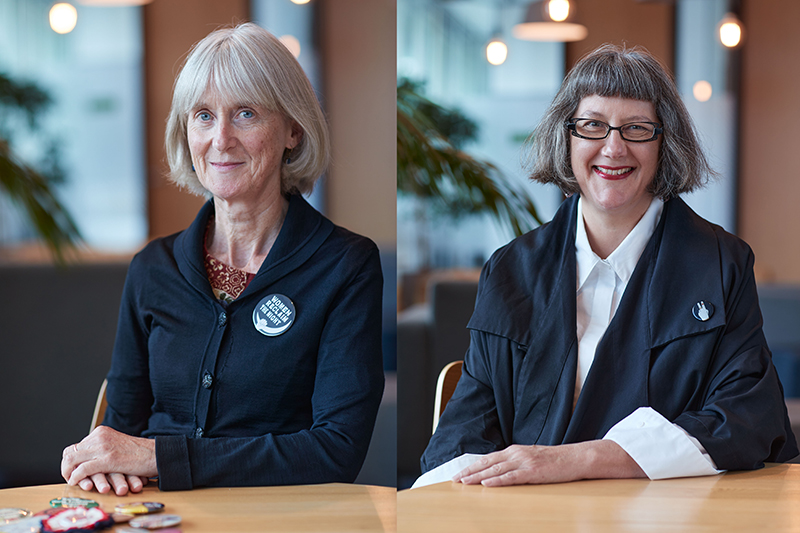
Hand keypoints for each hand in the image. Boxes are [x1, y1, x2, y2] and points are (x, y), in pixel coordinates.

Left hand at [61, 426, 157, 495]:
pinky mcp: (108, 459)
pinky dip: (76, 477)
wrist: (156, 454)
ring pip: (73, 460)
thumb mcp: (117, 445)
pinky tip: (76, 482)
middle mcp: (100, 437)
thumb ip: (103, 448)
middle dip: (66, 466)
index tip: (71, 470)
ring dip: (68, 472)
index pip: (76, 446)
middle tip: (68, 477)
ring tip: (70, 481)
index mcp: (102, 432)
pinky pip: (83, 469)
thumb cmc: (139, 453)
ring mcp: (103, 447)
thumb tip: (87, 460)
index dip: (70, 459)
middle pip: (70, 452)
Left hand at [452, 440, 644, 486]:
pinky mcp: (533, 472)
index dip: (473, 466)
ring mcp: (524, 462)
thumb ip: (516, 462)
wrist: (576, 457)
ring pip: (495, 470)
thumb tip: (500, 470)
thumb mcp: (531, 458)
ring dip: (478, 477)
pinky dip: (497, 480)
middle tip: (455, 480)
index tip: (460, 474)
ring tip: (465, 483)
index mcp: (515, 450)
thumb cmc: (554, 461)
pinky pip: (511, 477)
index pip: (489, 459)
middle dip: (470, 472)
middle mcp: (516, 453)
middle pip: (487, 463)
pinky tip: (487, 484)